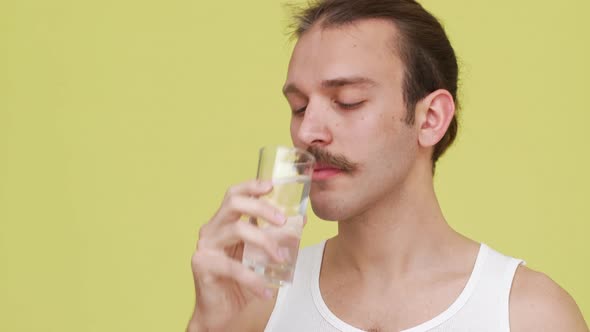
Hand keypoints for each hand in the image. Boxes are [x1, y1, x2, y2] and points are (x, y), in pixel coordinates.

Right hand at [189, 180, 286, 329]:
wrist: (220, 312)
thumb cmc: (240, 282)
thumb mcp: (262, 257)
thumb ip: (276, 238)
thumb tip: (300, 221)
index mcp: (223, 222)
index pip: (234, 195)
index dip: (251, 186)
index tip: (272, 185)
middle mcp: (211, 229)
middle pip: (234, 204)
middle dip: (262, 208)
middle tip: (284, 221)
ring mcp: (205, 246)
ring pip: (237, 230)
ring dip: (265, 242)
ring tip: (282, 258)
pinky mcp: (203, 265)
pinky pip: (234, 267)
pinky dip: (254, 280)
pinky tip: (267, 292)